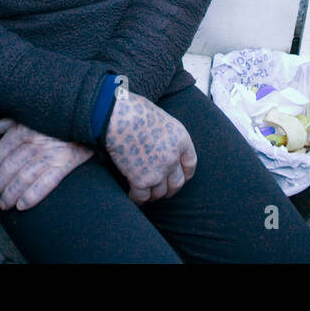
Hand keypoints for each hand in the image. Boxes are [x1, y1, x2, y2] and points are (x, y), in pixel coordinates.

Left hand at [0, 119, 92, 210]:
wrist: (88, 119)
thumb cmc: (55, 119)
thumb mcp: (31, 115)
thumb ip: (10, 122)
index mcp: (23, 129)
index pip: (0, 152)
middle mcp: (34, 143)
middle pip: (9, 168)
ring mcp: (50, 154)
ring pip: (23, 179)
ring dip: (10, 194)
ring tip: (4, 204)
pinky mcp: (65, 164)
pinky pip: (45, 184)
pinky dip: (31, 196)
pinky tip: (22, 205)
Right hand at [103, 90, 196, 204]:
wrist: (119, 118)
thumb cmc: (134, 111)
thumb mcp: (161, 117)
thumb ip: (165, 134)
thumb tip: (157, 140)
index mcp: (181, 140)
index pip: (190, 164)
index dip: (185, 174)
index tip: (181, 177)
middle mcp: (173, 158)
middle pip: (177, 183)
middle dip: (170, 189)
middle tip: (162, 190)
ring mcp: (158, 171)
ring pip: (159, 193)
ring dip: (152, 194)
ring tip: (145, 193)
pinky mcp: (141, 180)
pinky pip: (141, 197)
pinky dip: (137, 199)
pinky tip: (132, 196)